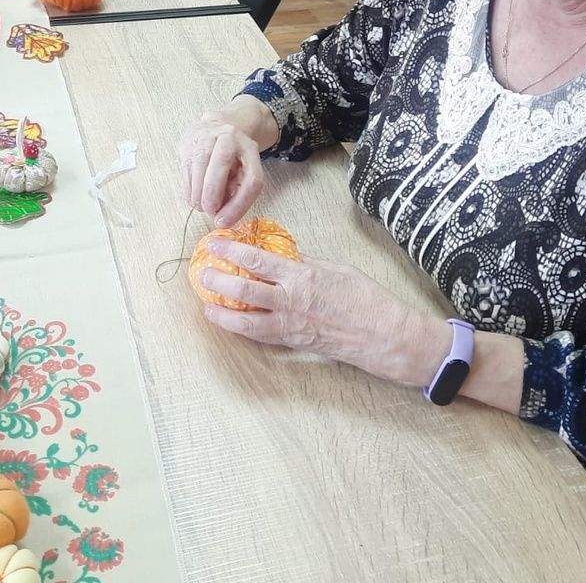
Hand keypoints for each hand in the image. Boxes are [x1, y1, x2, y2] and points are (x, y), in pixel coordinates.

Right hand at [177, 101, 274, 226]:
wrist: (218, 128)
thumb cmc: (233, 159)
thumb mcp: (243, 175)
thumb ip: (237, 195)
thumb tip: (222, 220)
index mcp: (250, 148)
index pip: (251, 178)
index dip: (239, 204)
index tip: (225, 222)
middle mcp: (229, 136)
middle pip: (221, 162)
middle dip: (212, 194)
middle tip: (209, 212)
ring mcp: (205, 135)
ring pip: (199, 164)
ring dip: (197, 193)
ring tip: (201, 206)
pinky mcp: (186, 141)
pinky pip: (185, 168)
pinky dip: (188, 188)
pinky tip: (193, 195)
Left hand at [198, 238, 451, 386]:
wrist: (384, 335)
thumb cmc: (366, 298)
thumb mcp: (336, 269)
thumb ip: (307, 263)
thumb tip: (285, 256)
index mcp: (302, 276)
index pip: (257, 260)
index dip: (232, 251)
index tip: (215, 243)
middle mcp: (291, 301)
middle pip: (243, 290)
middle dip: (218, 281)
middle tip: (202, 273)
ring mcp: (291, 325)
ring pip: (246, 320)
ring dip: (222, 313)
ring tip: (206, 305)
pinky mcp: (294, 342)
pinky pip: (261, 335)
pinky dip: (243, 329)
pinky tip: (233, 324)